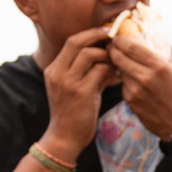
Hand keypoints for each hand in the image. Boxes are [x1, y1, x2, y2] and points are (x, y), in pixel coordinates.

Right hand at [42, 27, 114, 157]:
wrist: (64, 138)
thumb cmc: (72, 114)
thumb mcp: (74, 88)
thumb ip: (87, 71)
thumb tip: (109, 56)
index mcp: (53, 70)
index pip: (71, 42)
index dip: (89, 34)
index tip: (105, 33)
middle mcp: (57, 73)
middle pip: (77, 42)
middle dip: (97, 36)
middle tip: (114, 37)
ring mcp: (68, 82)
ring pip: (90, 55)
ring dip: (107, 55)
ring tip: (117, 62)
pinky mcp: (81, 93)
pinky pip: (100, 71)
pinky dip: (111, 71)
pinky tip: (118, 76)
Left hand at [106, 34, 171, 139]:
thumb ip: (166, 53)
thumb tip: (159, 36)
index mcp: (158, 66)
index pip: (129, 46)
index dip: (119, 39)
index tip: (117, 37)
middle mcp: (144, 77)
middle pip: (118, 57)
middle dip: (113, 50)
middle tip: (114, 47)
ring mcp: (135, 91)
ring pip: (119, 72)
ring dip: (120, 67)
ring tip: (127, 65)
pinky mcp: (130, 102)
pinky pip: (123, 86)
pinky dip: (126, 82)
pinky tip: (135, 83)